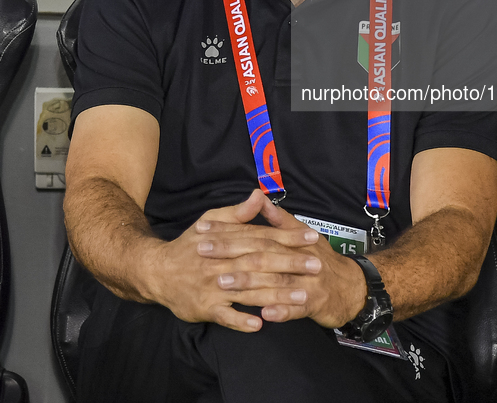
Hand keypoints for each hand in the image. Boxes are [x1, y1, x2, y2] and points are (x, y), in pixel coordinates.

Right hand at [146, 190, 322, 331]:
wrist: (156, 270)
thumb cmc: (190, 245)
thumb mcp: (211, 221)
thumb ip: (238, 213)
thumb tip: (259, 195)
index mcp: (226, 239)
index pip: (262, 236)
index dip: (288, 236)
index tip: (312, 237)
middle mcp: (222, 261)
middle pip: (260, 262)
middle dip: (290, 264)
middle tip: (317, 265)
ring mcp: (213, 286)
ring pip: (249, 290)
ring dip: (277, 294)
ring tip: (303, 295)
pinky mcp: (205, 307)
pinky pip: (225, 316)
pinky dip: (241, 320)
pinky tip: (261, 324)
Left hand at [200, 202, 367, 329]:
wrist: (351, 287)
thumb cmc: (320, 259)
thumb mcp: (301, 234)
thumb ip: (277, 219)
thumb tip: (258, 195)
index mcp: (291, 238)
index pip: (254, 232)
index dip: (228, 230)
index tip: (202, 228)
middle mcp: (298, 256)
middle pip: (261, 253)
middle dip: (231, 253)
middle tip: (203, 253)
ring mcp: (307, 280)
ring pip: (275, 281)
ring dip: (248, 283)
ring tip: (223, 283)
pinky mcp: (315, 303)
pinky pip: (296, 309)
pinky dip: (281, 311)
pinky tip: (264, 314)